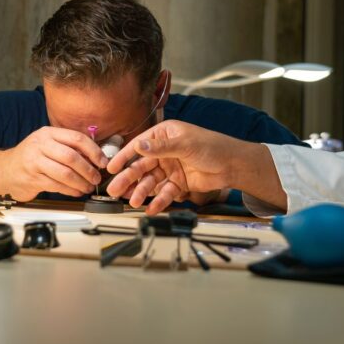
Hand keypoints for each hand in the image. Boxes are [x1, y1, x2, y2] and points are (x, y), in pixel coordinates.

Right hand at [1, 126, 105, 200]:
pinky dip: (70, 190)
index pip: (76, 138)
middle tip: (96, 178)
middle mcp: (40, 145)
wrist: (4, 170)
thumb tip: (96, 156)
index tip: (103, 162)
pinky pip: (57, 186)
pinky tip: (76, 192)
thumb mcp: (48, 145)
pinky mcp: (32, 179)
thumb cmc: (31, 158)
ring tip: (88, 187)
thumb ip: (68, 147)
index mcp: (48, 133)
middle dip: (88, 169)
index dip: (94, 151)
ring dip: (81, 182)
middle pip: (71, 157)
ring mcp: (34, 162)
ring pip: (65, 173)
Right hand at [105, 121, 266, 214]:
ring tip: (133, 202)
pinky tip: (151, 208)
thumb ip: (161, 147)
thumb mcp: (185, 143)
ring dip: (141, 191)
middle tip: (114, 190)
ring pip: (151, 181)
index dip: (124, 157)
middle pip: (142, 166)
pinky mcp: (178, 183)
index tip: (110, 167)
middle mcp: (164, 151)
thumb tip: (139, 146)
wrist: (233, 164)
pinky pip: (165, 192)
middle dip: (128, 178)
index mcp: (164, 135)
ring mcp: (170, 168)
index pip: (139, 146)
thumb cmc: (212, 146)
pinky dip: (158, 201)